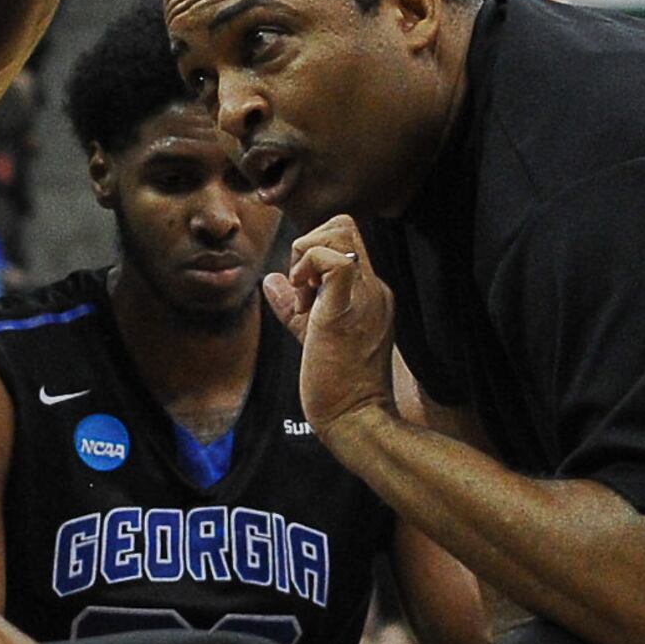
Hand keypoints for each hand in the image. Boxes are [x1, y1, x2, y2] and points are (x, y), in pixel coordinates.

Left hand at [264, 215, 395, 439]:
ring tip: (303, 297)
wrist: (357, 418)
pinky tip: (301, 298)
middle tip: (300, 289)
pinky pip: (332, 259)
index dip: (313, 254)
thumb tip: (271, 280)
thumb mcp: (312, 334)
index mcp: (369, 293)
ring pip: (338, 231)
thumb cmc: (337, 386)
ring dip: (306, 256)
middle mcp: (373, 288)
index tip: (303, 292)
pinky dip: (307, 267)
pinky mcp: (347, 308)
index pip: (344, 241)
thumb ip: (294, 305)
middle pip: (343, 225)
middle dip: (309, 245)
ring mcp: (366, 295)